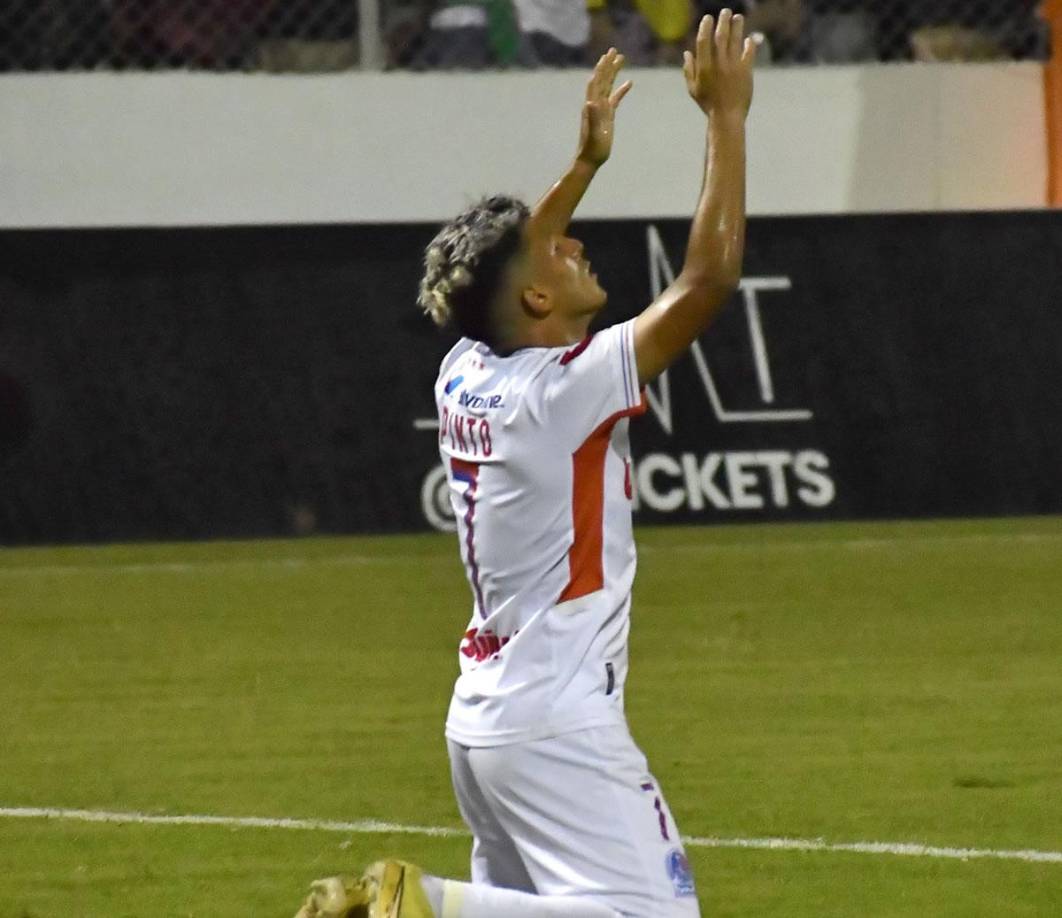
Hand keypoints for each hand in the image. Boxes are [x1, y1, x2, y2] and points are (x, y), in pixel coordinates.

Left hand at [577, 47, 632, 167]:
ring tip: (621, 58)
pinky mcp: (608, 116)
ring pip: (608, 86)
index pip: (597, 82)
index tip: (608, 55)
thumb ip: (593, 117)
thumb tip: (591, 101)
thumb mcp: (594, 133)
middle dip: (608, 64)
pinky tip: (629, 83)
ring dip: (614, 72)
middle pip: (602, 79)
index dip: (602, 68)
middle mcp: (596, 104)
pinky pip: (615, 98)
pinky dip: (621, 90)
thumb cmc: (592, 148)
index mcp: (593, 105)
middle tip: (614, 49)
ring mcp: (602, 109)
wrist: (590, 159)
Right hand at [683, 10, 757, 117]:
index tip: (708, 18)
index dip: (705, 27)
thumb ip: (689, 70)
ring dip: (737, 26)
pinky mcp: (746, 71)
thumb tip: (687, 53)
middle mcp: (718, 63)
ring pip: (736, 40)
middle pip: (721, 36)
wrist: (727, 116)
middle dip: (723, 21)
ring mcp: (733, 66)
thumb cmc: (708, 104)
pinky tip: (748, 39)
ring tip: (738, 18)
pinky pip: (748, 52)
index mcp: (704, 67)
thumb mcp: (693, 89)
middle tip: (726, 12)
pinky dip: (748, 44)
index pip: (704, 41)